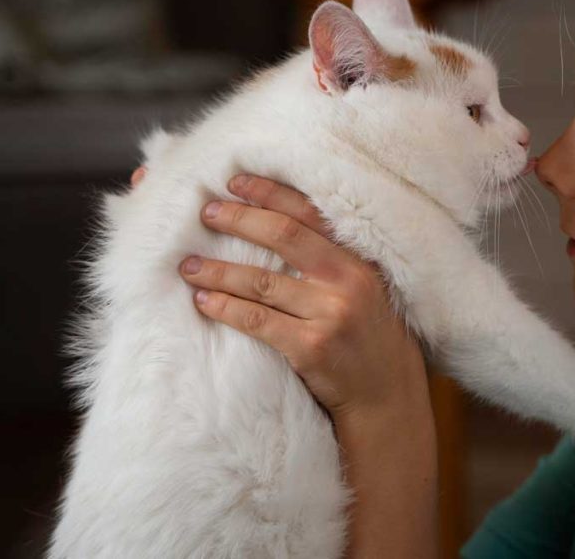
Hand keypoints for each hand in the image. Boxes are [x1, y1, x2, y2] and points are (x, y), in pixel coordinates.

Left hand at [130, 166, 430, 421]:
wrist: (386, 393)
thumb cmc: (368, 337)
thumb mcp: (364, 290)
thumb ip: (332, 262)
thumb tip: (275, 228)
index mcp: (358, 260)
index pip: (310, 213)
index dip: (271, 193)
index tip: (236, 181)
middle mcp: (347, 281)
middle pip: (283, 236)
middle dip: (239, 219)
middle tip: (205, 212)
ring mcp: (330, 314)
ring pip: (261, 282)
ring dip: (218, 270)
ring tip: (188, 265)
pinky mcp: (311, 347)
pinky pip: (257, 321)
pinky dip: (226, 308)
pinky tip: (203, 301)